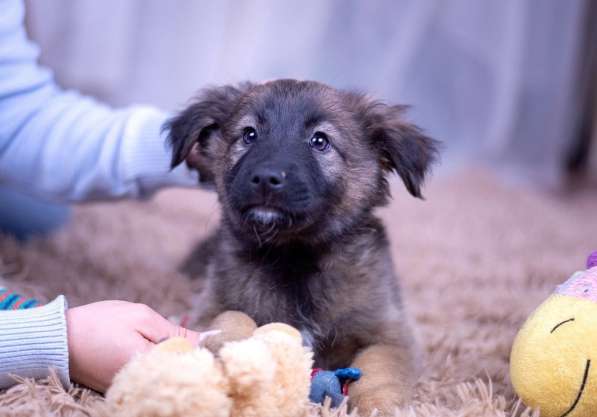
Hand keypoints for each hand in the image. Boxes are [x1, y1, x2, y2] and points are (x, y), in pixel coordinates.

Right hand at [66, 300, 198, 391]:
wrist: (56, 339)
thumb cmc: (99, 323)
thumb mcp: (140, 317)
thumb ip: (174, 331)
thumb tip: (204, 340)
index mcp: (149, 366)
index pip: (190, 365)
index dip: (205, 352)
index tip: (215, 340)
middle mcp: (141, 385)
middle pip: (178, 374)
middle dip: (190, 358)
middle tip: (191, 339)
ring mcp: (131, 390)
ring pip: (165, 377)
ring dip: (173, 362)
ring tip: (169, 345)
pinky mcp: (122, 390)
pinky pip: (149, 380)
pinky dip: (157, 367)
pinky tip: (156, 353)